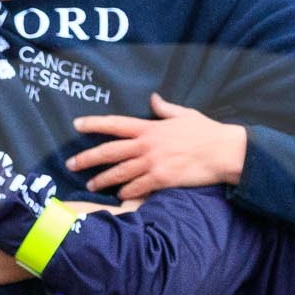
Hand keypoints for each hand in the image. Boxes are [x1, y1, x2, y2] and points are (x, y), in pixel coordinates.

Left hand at [68, 95, 247, 199]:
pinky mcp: (161, 180)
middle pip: (109, 152)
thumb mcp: (184, 114)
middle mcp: (146, 145)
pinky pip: (136, 188)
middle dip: (87, 158)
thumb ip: (165, 109)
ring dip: (102, 180)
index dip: (94, 124)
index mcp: (150, 128)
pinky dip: (126, 192)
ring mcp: (152, 163)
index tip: (76, 125)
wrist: (223, 151)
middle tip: (71, 165)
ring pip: (119, 173)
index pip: (115, 124)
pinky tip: (119, 196)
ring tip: (91, 186)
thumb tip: (153, 99)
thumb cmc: (207, 131)